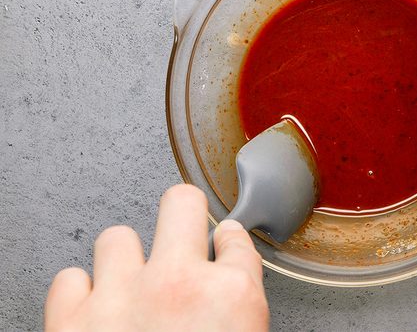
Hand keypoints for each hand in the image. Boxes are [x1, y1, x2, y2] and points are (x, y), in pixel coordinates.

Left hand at [45, 184, 268, 331]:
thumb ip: (242, 302)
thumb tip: (235, 279)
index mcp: (231, 296)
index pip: (238, 240)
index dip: (230, 244)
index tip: (223, 246)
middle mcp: (177, 284)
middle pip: (180, 202)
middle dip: (182, 213)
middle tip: (179, 231)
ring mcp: (120, 297)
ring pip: (116, 238)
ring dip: (124, 260)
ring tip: (129, 286)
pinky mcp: (71, 320)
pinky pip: (68, 281)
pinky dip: (80, 295)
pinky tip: (95, 309)